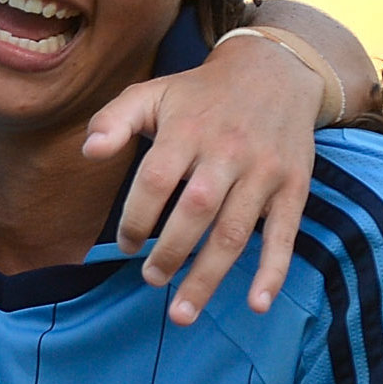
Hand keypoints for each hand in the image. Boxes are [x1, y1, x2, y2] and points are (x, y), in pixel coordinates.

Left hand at [83, 30, 317, 324]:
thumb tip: (88, 151)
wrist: (275, 70)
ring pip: (236, 231)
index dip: (136, 218)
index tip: (127, 245)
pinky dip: (273, 271)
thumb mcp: (153, 93)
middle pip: (196, 211)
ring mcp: (264, 172)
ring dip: (209, 276)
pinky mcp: (293, 187)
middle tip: (151, 278)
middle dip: (170, 253)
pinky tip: (256, 304)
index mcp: (188, 130)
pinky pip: (285, 234)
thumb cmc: (200, 94)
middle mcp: (228, 152)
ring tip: (182, 312)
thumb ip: (115, 120)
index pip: (156, 181)